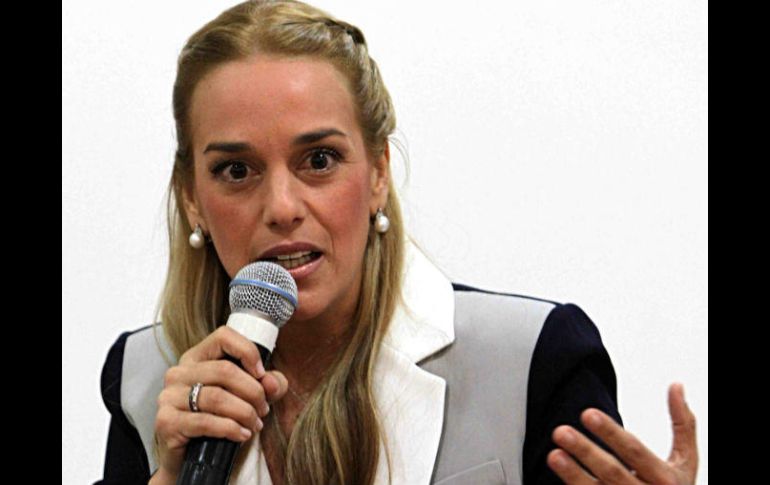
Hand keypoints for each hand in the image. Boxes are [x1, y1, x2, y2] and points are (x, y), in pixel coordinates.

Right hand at [153, 326, 288, 479]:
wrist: (188, 459)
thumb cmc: (217, 423)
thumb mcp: (247, 398)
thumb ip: (267, 386)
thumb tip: (273, 382)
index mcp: (196, 358)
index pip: (223, 337)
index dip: (247, 351)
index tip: (262, 373)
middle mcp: (179, 373)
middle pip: (225, 370)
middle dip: (253, 392)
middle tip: (263, 410)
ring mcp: (169, 397)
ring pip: (217, 397)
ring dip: (244, 412)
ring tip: (255, 424)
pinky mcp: (166, 421)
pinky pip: (205, 421)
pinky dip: (230, 428)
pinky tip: (242, 435)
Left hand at [548, 383, 697, 483]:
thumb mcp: (686, 461)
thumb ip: (683, 424)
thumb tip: (676, 386)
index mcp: (666, 479)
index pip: (635, 451)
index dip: (611, 432)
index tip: (587, 413)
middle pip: (612, 472)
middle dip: (586, 451)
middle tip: (561, 431)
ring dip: (572, 473)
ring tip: (554, 455)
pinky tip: (558, 473)